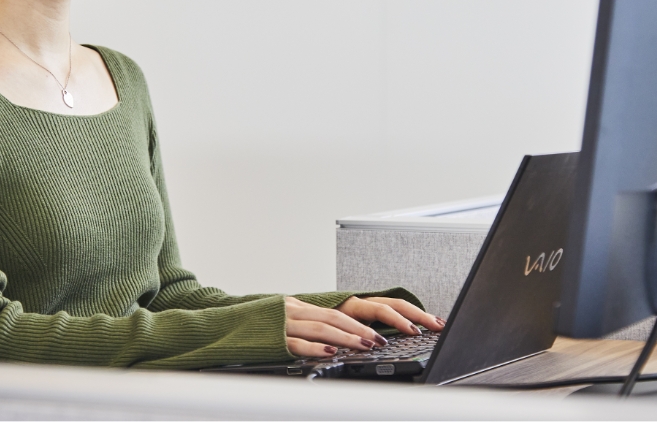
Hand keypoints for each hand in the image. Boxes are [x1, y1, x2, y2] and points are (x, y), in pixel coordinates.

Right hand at [285, 295, 444, 358]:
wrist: (236, 321)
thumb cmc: (276, 324)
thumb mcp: (307, 320)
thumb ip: (333, 326)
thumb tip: (371, 338)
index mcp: (322, 304)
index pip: (367, 305)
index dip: (396, 313)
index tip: (421, 324)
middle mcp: (309, 307)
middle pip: (350, 312)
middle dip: (381, 322)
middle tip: (406, 333)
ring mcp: (292, 320)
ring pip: (327, 325)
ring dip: (351, 335)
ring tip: (370, 345)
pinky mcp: (278, 335)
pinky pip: (299, 341)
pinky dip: (315, 346)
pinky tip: (330, 352)